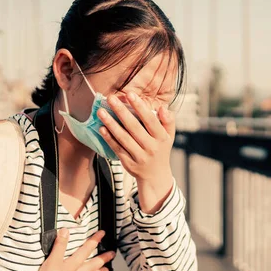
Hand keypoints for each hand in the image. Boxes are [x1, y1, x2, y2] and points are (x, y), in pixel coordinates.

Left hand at [97, 93, 174, 212]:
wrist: (155, 176)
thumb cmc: (161, 149)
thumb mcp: (169, 136)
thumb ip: (168, 121)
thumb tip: (162, 107)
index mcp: (162, 138)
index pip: (150, 120)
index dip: (140, 107)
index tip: (130, 94)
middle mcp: (151, 147)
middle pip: (134, 127)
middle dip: (121, 111)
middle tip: (111, 98)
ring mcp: (139, 156)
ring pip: (123, 138)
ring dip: (111, 124)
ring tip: (101, 112)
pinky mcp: (129, 163)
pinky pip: (117, 149)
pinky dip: (109, 138)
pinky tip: (102, 128)